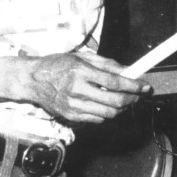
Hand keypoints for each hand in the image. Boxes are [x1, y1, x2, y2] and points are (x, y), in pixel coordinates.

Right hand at [16, 51, 150, 123]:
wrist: (32, 80)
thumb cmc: (57, 65)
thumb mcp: (81, 57)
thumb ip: (106, 64)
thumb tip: (128, 72)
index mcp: (80, 71)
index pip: (115, 82)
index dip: (134, 86)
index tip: (145, 86)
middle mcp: (77, 90)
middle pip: (115, 101)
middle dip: (132, 99)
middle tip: (137, 95)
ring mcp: (73, 106)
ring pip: (108, 114)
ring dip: (121, 108)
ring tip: (122, 100)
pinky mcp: (70, 116)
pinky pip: (97, 119)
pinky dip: (106, 113)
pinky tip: (104, 104)